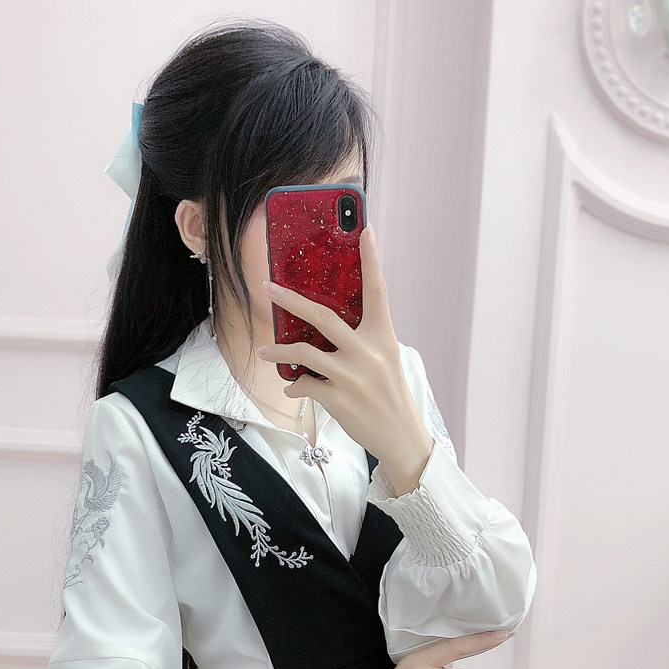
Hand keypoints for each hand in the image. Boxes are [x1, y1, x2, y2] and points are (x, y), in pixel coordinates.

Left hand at [257, 225, 434, 495]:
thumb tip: (325, 329)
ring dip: (280, 350)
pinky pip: (305, 385)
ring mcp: (353, 376)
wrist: (402, 438)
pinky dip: (295, 385)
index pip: (378, 290)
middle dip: (290, 299)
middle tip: (267, 286)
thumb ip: (361, 342)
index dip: (372, 259)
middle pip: (323, 316)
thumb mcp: (385, 361)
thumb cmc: (390, 396)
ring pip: (305, 352)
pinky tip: (292, 387)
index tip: (365, 230)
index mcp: (383, 337)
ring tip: (266, 351)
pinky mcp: (339, 399)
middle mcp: (368, 352)